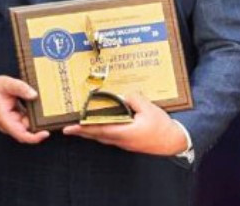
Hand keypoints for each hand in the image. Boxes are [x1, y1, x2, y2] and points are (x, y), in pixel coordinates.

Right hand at [0, 75, 49, 143]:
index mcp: (4, 119)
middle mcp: (8, 123)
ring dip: (38, 121)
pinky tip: (44, 108)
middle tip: (54, 118)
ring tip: (51, 112)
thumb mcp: (6, 83)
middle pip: (27, 131)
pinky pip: (28, 119)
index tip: (45, 133)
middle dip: (40, 127)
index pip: (20, 134)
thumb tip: (34, 95)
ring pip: (28, 125)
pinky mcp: (16, 117)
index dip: (33, 137)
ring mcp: (12, 121)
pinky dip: (35, 115)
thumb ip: (20, 88)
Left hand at [63, 91, 187, 154]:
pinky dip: (101, 132)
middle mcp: (120, 139)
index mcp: (123, 131)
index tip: (70, 128)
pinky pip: (109, 137)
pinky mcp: (128, 142)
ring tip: (81, 127)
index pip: (98, 129)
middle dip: (81, 132)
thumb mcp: (149, 109)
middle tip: (67, 129)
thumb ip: (135, 99)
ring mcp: (124, 143)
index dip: (83, 128)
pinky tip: (101, 127)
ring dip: (90, 132)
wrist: (171, 142)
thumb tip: (124, 96)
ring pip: (102, 137)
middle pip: (96, 135)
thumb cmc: (160, 127)